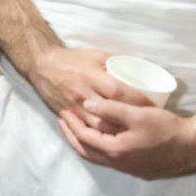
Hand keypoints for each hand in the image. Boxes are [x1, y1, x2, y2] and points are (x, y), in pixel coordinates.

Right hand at [27, 46, 141, 128]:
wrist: (42, 66)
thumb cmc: (72, 60)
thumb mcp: (96, 56)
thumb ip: (117, 65)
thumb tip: (140, 74)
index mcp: (91, 77)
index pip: (119, 93)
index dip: (138, 101)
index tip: (153, 106)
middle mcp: (83, 94)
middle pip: (111, 114)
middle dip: (131, 121)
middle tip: (147, 123)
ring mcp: (74, 107)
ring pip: (100, 127)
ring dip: (118, 132)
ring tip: (134, 134)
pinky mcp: (69, 114)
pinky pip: (87, 130)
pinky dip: (102, 136)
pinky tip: (114, 139)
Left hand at [59, 99, 195, 178]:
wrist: (191, 147)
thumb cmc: (166, 129)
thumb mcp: (138, 114)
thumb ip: (111, 108)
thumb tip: (86, 103)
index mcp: (115, 151)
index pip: (83, 138)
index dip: (71, 124)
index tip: (63, 111)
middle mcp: (118, 163)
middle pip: (85, 151)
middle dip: (70, 135)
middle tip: (62, 120)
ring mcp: (126, 168)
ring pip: (95, 158)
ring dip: (81, 143)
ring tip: (74, 129)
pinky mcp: (134, 168)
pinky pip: (106, 160)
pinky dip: (95, 149)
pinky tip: (97, 139)